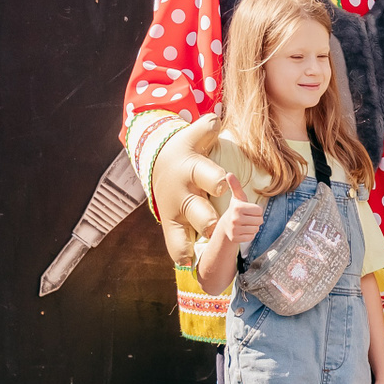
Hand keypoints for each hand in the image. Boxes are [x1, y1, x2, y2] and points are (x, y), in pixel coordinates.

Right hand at [152, 114, 227, 263]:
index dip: (216, 180)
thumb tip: (216, 117)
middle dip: (209, 220)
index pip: (206, 175)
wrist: (159, 164)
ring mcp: (175, 212)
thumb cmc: (187, 150)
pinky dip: (182, 255)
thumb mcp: (194, 135)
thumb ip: (206, 128)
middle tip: (219, 229)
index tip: (224, 184)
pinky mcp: (171, 225)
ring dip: (194, 244)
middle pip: (197, 211)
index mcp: (192, 170)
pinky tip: (189, 266)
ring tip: (199, 259)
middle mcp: (183, 193)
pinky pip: (175, 244)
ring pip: (183, 232)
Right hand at [214, 176, 263, 246]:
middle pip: (260, 220)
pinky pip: (251, 237)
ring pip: (256, 229)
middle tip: (247, 218)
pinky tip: (242, 231)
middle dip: (256, 219)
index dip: (256, 211)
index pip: (259, 210)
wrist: (225, 225)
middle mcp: (235, 219)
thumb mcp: (237, 197)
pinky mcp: (235, 239)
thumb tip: (228, 173)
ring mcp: (234, 230)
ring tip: (245, 224)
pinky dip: (249, 235)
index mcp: (238, 207)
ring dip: (253, 227)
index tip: (249, 210)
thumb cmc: (236, 209)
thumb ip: (235, 185)